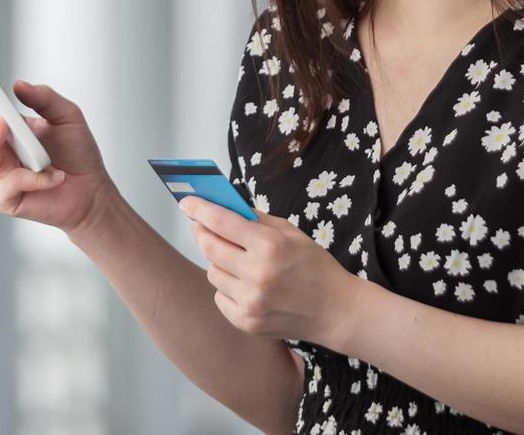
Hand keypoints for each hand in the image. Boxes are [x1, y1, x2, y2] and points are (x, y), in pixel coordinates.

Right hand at [0, 67, 114, 233]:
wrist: (92, 191)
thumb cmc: (76, 153)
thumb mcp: (67, 116)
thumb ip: (44, 98)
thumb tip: (18, 85)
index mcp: (4, 125)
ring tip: (3, 127)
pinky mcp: (5, 198)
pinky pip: (9, 185)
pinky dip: (33, 178)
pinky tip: (54, 175)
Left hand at [180, 195, 362, 349]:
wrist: (336, 310)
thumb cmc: (314, 266)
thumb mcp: (291, 233)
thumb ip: (256, 220)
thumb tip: (223, 206)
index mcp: (270, 246)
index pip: (222, 222)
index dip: (200, 209)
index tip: (188, 202)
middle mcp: (257, 274)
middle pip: (210, 248)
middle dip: (202, 233)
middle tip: (201, 226)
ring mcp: (251, 302)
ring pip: (212, 273)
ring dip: (219, 262)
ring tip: (236, 260)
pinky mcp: (247, 322)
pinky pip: (219, 297)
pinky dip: (227, 287)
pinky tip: (244, 284)